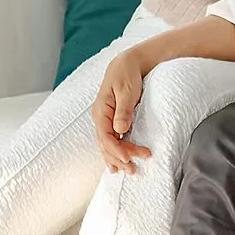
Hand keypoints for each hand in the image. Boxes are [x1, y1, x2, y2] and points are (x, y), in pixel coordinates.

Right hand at [90, 48, 154, 172]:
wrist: (129, 63)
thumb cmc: (127, 73)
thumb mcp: (126, 90)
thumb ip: (123, 110)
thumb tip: (120, 129)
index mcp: (101, 111)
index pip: (105, 136)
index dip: (116, 149)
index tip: (128, 158)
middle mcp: (100, 117)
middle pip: (106, 144)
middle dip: (119, 158)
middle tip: (134, 170)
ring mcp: (106, 120)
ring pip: (108, 145)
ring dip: (118, 158)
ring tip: (129, 171)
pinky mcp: (113, 120)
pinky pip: (112, 140)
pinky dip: (116, 152)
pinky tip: (118, 163)